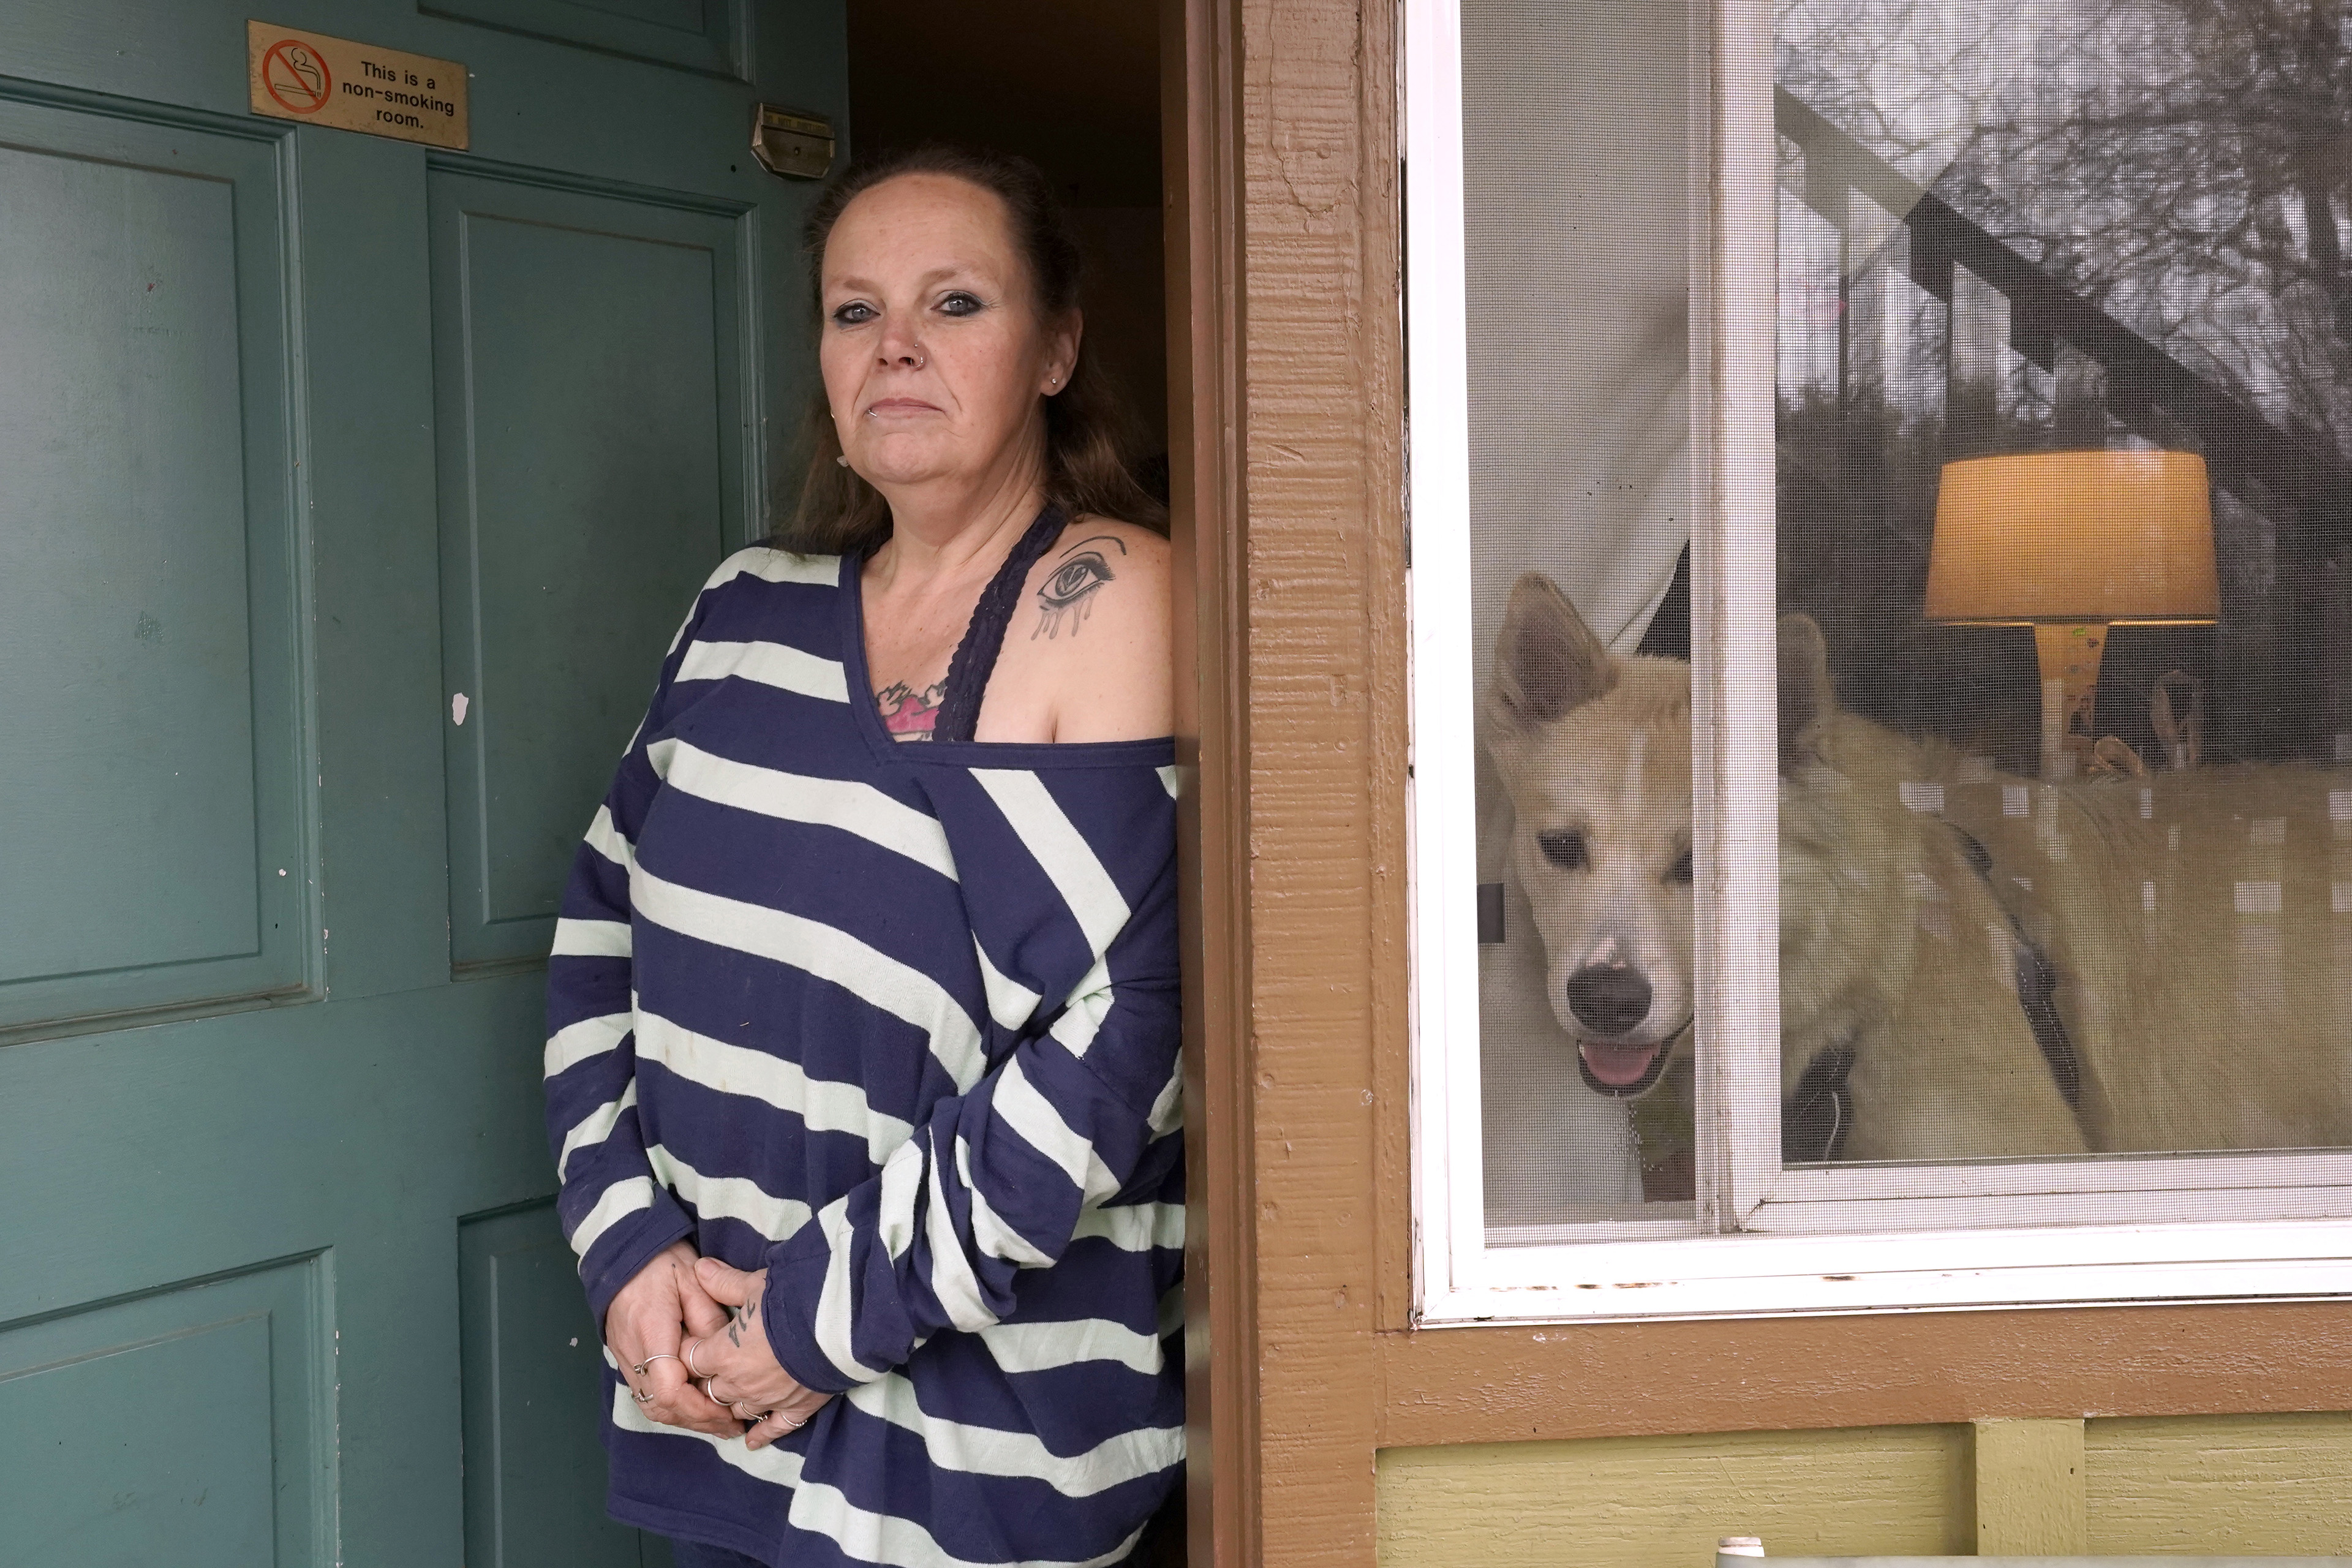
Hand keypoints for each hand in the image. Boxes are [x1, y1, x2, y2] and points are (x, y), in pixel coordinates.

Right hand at [605, 1240, 738, 1437]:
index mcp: (651, 1332)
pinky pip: (647, 1396)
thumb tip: (724, 1356)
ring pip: (652, 1407)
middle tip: (732, 1426)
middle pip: (660, 1406)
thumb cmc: (662, 1263)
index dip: (698, 1407)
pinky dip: (672, 1408)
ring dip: (685, 1419)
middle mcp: (633, 1353)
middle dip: (697, 1421)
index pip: (669, 1388)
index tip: (727, 1411)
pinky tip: (696, 1408)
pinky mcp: (626, 1361)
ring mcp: (625, 1360)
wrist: (622, 1255)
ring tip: (719, 1423)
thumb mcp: (695, 1281)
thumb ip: (710, 1320)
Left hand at [690, 1257, 834, 1449]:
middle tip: (715, 1366)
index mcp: (723, 1353)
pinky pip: (773, 1428)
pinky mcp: (796, 1408)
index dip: (691, 1351)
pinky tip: (752, 1441)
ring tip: (733, 1396)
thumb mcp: (755, 1284)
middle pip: (710, 1389)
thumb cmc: (793, 1299)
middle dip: (709, 1379)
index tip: (696, 1342)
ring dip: (732, 1403)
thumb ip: (724, 1281)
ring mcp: (767, 1400)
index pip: (691, 1360)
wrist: (839, 1323)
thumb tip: (699, 1267)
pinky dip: (761, 1435)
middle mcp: (739, 1383)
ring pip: (736, 1410)